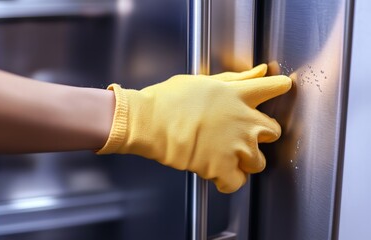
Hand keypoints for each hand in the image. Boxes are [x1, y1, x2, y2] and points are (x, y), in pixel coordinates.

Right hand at [97, 64, 291, 192]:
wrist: (148, 121)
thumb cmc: (169, 100)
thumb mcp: (204, 82)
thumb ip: (236, 78)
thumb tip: (259, 70)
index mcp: (239, 95)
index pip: (274, 87)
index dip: (279, 88)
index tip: (280, 89)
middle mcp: (244, 120)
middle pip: (274, 131)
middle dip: (261, 135)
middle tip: (240, 135)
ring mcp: (236, 146)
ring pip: (259, 162)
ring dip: (246, 161)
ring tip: (226, 156)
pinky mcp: (223, 167)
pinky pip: (237, 182)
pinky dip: (228, 181)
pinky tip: (217, 172)